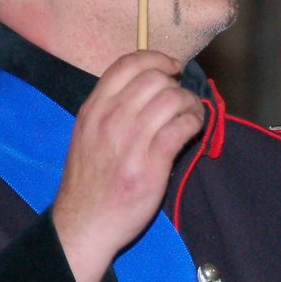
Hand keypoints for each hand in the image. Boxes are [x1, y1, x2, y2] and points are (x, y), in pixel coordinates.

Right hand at [51, 50, 204, 281]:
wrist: (85, 223)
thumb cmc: (89, 181)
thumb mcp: (87, 135)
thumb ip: (109, 109)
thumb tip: (146, 87)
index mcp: (94, 109)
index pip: (127, 64)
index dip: (156, 58)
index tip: (171, 68)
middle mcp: (110, 119)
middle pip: (155, 78)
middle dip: (176, 84)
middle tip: (182, 99)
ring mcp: (130, 141)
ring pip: (172, 99)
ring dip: (190, 103)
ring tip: (191, 114)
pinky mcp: (151, 163)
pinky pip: (182, 127)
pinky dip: (195, 122)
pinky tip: (194, 129)